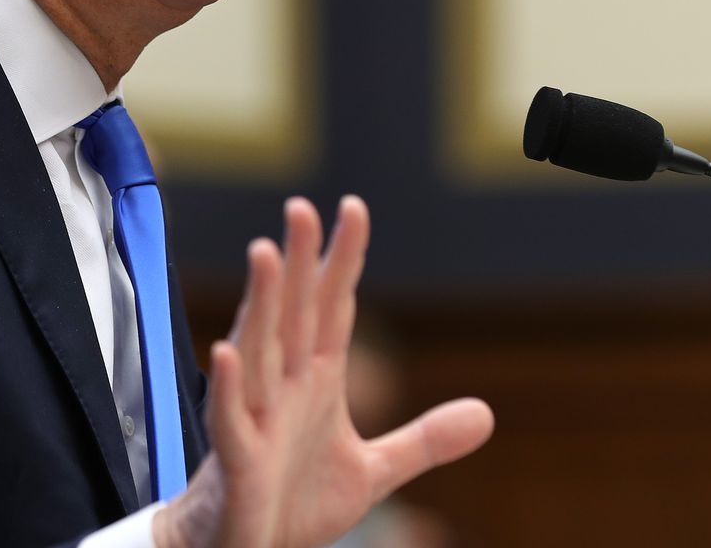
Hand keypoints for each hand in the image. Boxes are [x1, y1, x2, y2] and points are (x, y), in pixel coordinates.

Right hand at [154, 196, 494, 547]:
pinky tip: (225, 351)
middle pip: (294, 314)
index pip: (333, 308)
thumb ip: (423, 440)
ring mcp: (256, 420)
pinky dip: (227, 385)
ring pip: (257, 350)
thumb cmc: (292, 502)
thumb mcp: (372, 471)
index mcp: (316, 382)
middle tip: (302, 207)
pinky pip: (228, 417)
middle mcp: (283, 388)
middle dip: (300, 262)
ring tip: (266, 254)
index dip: (344, 260)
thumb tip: (485, 413)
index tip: (354, 208)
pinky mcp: (236, 460)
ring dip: (261, 304)